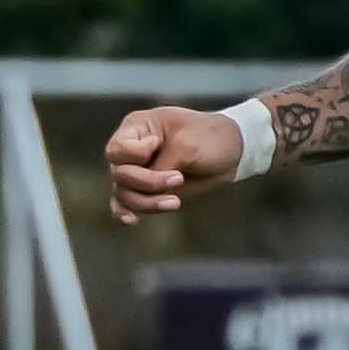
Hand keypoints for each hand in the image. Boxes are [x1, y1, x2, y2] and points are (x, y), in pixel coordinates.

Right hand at [104, 104, 245, 223]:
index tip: (158, 146)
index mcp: (136, 128)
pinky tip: (133, 221)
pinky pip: (125, 204)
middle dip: (148, 182)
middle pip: (120, 174)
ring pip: (123, 193)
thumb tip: (145, 190)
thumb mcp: (185, 146)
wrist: (232, 152)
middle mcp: (130, 150)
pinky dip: (126, 213)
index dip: (134, 155)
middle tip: (179, 179)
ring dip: (147, 202)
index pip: (116, 149)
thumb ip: (161, 166)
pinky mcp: (146, 190)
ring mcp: (137, 171)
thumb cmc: (209, 138)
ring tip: (174, 202)